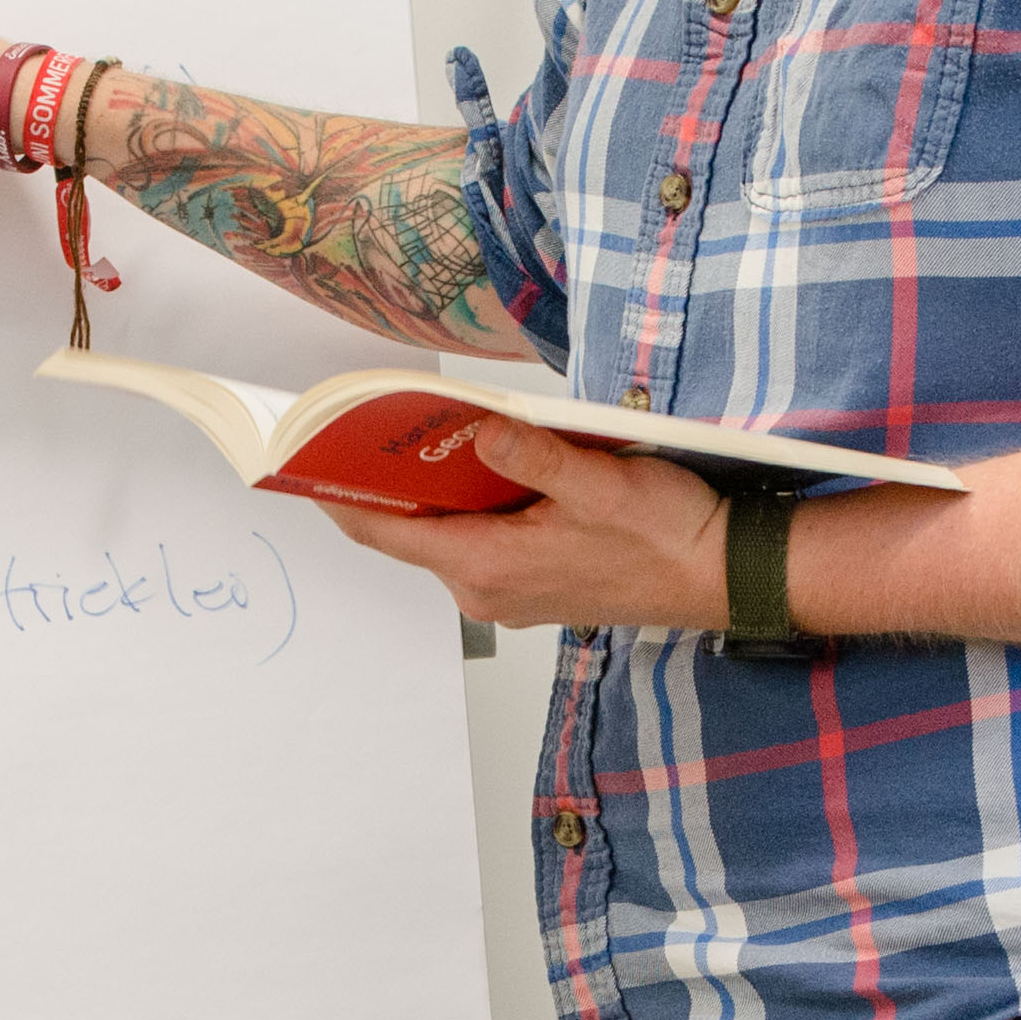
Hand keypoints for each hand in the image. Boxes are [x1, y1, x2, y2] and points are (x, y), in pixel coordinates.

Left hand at [315, 420, 738, 629]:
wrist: (720, 573)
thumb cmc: (668, 536)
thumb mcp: (601, 481)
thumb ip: (534, 456)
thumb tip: (481, 434)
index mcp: (491, 567)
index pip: (387, 532)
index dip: (338, 496)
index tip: (300, 463)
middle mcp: (489, 589)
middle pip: (409, 533)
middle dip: (382, 483)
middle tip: (355, 428)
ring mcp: (510, 592)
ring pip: (445, 537)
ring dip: (431, 493)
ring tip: (416, 435)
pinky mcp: (532, 584)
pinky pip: (478, 543)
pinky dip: (467, 507)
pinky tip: (478, 466)